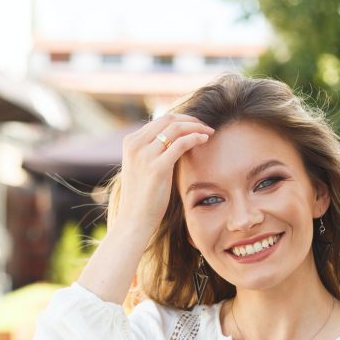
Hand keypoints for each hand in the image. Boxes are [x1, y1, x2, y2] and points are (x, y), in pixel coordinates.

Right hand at [111, 112, 214, 234]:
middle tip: (206, 126)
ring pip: (176, 128)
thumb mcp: (142, 168)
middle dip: (190, 120)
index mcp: (130, 142)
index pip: (159, 121)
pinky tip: (205, 140)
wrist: (134, 220)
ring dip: (196, 127)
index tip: (196, 125)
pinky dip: (195, 138)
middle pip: (168, 119)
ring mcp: (145, 155)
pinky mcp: (157, 167)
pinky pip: (181, 144)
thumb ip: (153, 152)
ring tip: (209, 132)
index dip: (181, 119)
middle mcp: (135, 145)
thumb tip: (174, 141)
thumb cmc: (142, 198)